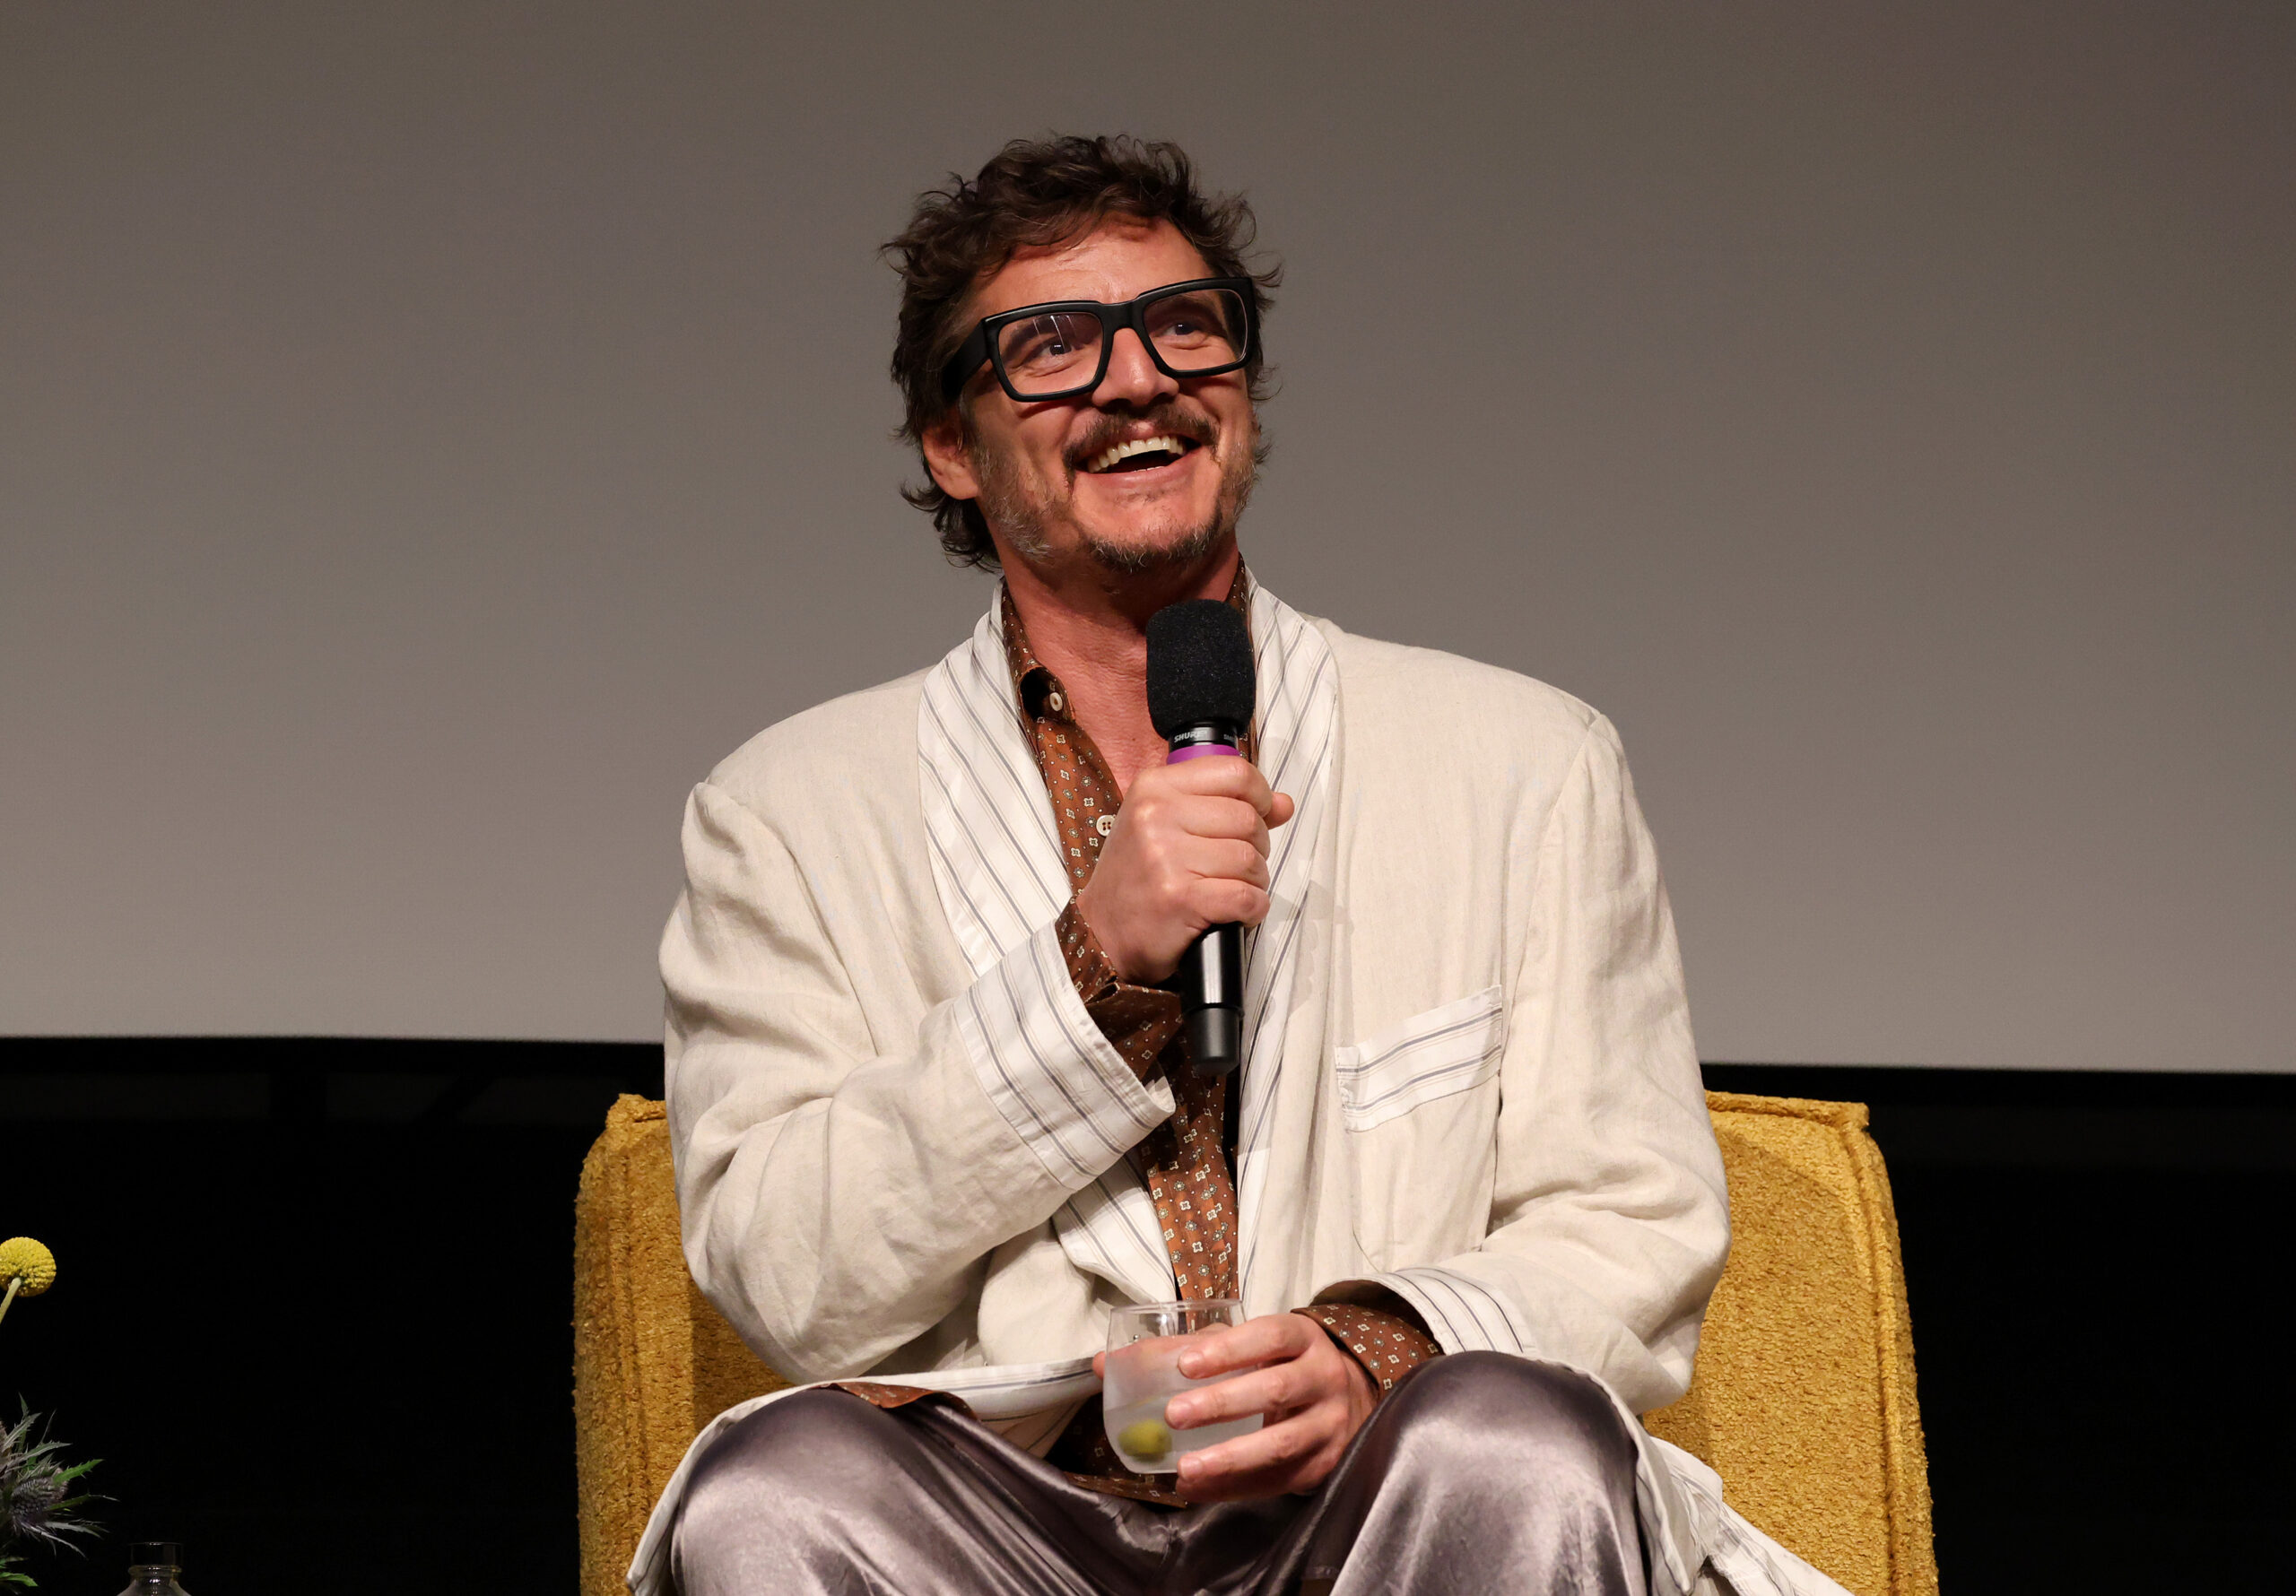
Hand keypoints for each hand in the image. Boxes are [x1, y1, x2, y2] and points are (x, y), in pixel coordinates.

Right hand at [1073, 758, 1294, 984]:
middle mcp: (1156, 816)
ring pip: (1250, 859)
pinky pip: (1245, 897)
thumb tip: (1283, 803)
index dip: (1260, 796)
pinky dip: (1253, 909)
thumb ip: (1226, 805)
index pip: (1235, 772)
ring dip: (1254, 882)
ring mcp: (1166, 857)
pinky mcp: (1180, 898)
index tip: (1258, 816)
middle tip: (1236, 866)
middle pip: (1248, 819)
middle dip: (1257, 847)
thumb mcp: (1168, 824)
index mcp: (1154, 788)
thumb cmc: (1138, 877)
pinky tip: (1237, 913)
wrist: (1102, 933)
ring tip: (1231, 890)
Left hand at [1153, 1311, 1379, 1500]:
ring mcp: (1328, 1425)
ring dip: (1229, 1459)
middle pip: (1276, 1390)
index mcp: (1303, 1338)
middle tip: (1174, 1416)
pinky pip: (1278, 1481)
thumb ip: (1197, 1348)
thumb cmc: (1283, 1365)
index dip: (1229, 1350)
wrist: (1348, 1399)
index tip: (1185, 1364)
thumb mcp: (1255, 1345)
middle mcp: (1324, 1378)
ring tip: (1186, 1468)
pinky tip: (1199, 1488)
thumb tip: (1116, 1362)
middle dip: (1222, 1405)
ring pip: (1281, 1444)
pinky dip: (1234, 1487)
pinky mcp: (1323, 1465)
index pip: (1270, 1337)